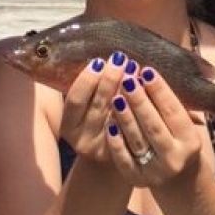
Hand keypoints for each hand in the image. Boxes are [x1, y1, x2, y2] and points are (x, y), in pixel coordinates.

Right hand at [58, 52, 130, 166]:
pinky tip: (146, 89)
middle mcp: (84, 141)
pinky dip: (139, 106)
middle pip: (98, 106)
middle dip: (109, 80)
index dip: (86, 80)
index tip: (98, 61)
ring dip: (127, 89)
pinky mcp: (125, 155)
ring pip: (118, 116)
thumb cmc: (94, 119)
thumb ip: (88, 88)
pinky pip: (134, 127)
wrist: (107, 152)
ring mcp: (105, 149)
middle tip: (120, 59)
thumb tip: (104, 59)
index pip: (75, 100)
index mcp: (69, 127)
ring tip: (134, 69)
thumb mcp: (84, 107)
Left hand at [104, 65, 202, 189]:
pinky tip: (110, 122)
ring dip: (125, 116)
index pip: (174, 112)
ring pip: (136, 139)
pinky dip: (116, 139)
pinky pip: (122, 157)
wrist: (176, 178)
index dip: (160, 91)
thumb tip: (146, 74)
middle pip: (154, 125)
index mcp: (190, 141)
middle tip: (127, 78)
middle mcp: (175, 158)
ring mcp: (155, 171)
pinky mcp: (136, 179)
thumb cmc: (177, 140)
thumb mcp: (182, 125)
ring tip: (116, 95)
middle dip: (139, 100)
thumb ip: (168, 105)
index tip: (147, 70)